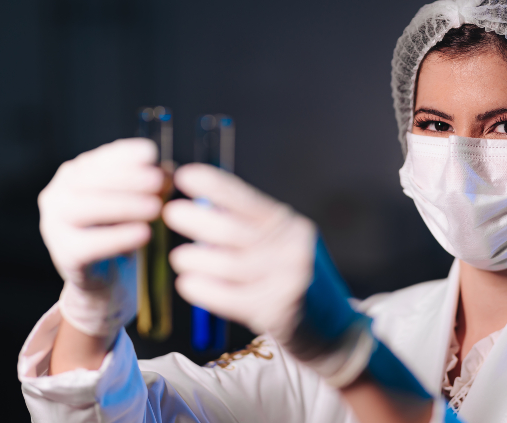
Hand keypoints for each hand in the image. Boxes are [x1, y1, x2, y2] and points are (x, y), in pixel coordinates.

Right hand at [38, 138, 163, 335]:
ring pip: (84, 209)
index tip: (152, 153)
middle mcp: (58, 196)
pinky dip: (118, 238)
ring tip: (156, 208)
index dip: (123, 154)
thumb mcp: (137, 203)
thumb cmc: (122, 232)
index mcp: (74, 175)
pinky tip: (144, 234)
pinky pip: (89, 245)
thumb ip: (151, 186)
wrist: (105, 281)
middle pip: (89, 181)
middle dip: (127, 178)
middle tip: (160, 180)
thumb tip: (170, 173)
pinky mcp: (64, 255)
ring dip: (123, 205)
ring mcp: (55, 226)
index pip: (98, 159)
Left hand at [163, 164, 432, 409]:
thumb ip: (252, 230)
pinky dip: (204, 290)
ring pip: (228, 264)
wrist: (336, 332)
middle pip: (234, 231)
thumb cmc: (297, 284)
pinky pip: (229, 297)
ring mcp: (288, 280)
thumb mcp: (284, 247)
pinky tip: (187, 284)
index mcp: (292, 226)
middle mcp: (293, 248)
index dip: (215, 186)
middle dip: (197, 220)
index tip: (184, 175)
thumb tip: (200, 209)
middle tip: (170, 213)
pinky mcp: (278, 311)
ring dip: (196, 259)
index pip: (249, 200)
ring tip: (178, 257)